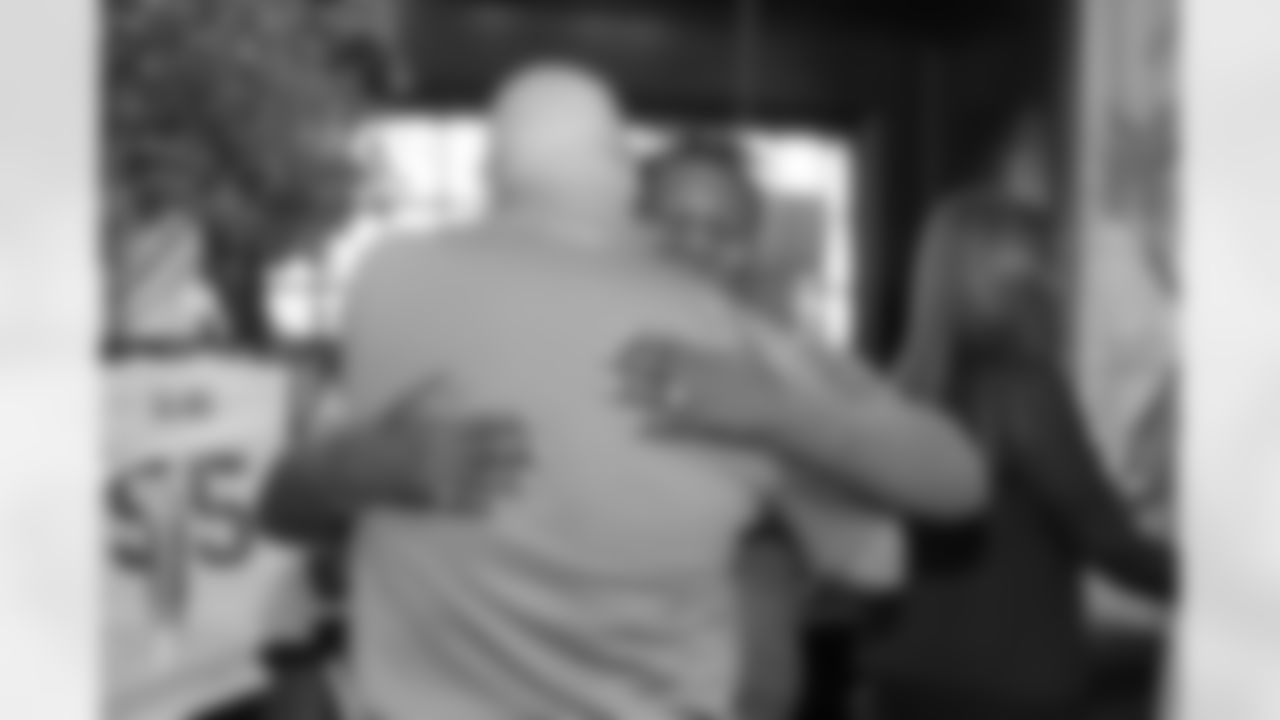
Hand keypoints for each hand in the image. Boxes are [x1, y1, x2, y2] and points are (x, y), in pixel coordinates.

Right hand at [321, 379, 534, 514]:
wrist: (350, 470)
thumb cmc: (378, 437)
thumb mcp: (401, 409)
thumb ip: (428, 394)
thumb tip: (451, 374)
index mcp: (439, 429)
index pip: (481, 426)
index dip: (507, 427)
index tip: (528, 426)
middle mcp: (443, 453)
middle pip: (488, 454)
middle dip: (513, 456)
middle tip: (537, 456)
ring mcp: (438, 478)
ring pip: (480, 481)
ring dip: (503, 483)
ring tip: (524, 483)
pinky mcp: (429, 501)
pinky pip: (459, 506)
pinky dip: (477, 508)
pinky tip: (494, 508)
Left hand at [617, 335, 786, 443]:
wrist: (782, 408)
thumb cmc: (763, 379)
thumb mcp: (747, 345)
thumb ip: (729, 322)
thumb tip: (716, 301)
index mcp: (706, 355)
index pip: (668, 343)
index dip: (642, 343)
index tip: (622, 343)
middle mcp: (700, 374)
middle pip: (658, 366)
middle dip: (631, 365)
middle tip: (607, 365)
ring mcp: (702, 398)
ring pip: (660, 395)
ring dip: (636, 395)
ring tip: (611, 395)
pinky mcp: (707, 422)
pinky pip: (676, 424)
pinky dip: (657, 427)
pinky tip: (637, 429)